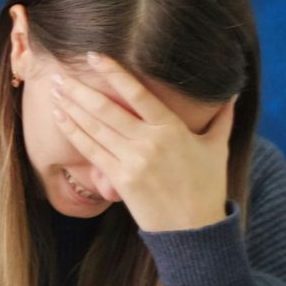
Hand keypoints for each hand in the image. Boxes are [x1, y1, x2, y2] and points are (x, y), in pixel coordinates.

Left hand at [49, 53, 234, 231]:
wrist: (194, 229)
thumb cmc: (207, 187)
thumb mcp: (216, 148)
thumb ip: (221, 119)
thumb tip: (232, 94)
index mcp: (172, 128)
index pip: (138, 93)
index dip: (114, 72)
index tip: (94, 56)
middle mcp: (149, 141)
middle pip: (107, 109)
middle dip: (79, 90)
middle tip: (59, 74)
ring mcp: (132, 161)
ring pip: (94, 127)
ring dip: (71, 107)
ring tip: (53, 90)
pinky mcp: (119, 179)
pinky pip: (91, 151)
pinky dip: (73, 132)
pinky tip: (59, 118)